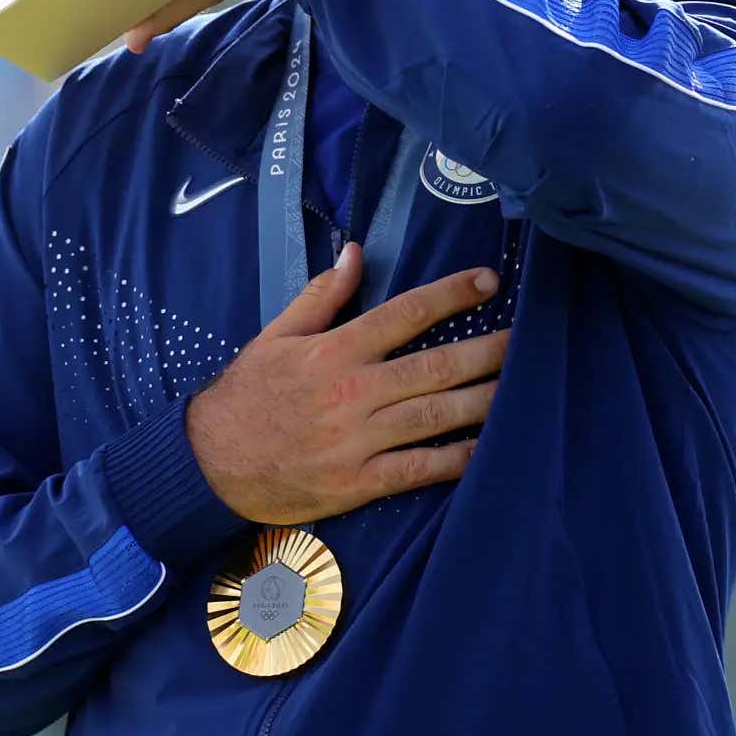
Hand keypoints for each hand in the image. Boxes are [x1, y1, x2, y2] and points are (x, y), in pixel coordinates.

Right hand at [184, 244, 508, 524]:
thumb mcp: (275, 335)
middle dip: (485, 351)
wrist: (210, 463)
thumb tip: (356, 253)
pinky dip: (455, 459)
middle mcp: (351, 392)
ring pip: (434, 416)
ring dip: (482, 400)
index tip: (488, 282)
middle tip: (525, 340)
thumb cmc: (247, 394)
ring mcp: (357, 440)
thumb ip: (321, 295)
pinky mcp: (358, 483)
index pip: (403, 313)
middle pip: (434, 366)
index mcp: (334, 350)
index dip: (451, 295)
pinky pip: (418, 469)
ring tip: (520, 387)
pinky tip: (485, 447)